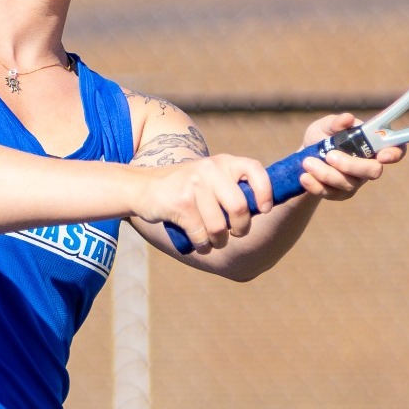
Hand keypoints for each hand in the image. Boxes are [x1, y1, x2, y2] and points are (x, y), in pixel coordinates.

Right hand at [133, 153, 272, 251]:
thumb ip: (232, 188)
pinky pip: (201, 235)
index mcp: (223, 162)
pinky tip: (199, 244)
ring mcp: (194, 184)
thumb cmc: (186, 189)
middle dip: (241, 229)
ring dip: (219, 242)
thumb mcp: (210, 178)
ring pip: (219, 227)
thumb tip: (263, 210)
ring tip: (214, 242)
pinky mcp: (181, 203)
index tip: (265, 209)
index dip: (265, 191)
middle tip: (235, 233)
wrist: (144, 187)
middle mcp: (210, 169)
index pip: (254, 169)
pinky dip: (202, 246)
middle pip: (239, 208)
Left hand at [296, 113, 405, 201]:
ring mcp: (356, 182)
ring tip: (307, 162)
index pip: (396, 150)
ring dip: (326, 173)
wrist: (305, 156)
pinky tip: (305, 177)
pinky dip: (316, 185)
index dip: (395, 153)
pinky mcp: (340, 194)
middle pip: (373, 171)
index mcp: (371, 144)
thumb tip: (347, 119)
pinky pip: (331, 194)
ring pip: (348, 183)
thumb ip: (336, 123)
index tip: (383, 155)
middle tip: (329, 155)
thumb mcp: (326, 125)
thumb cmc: (322, 136)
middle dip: (351, 165)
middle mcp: (368, 165)